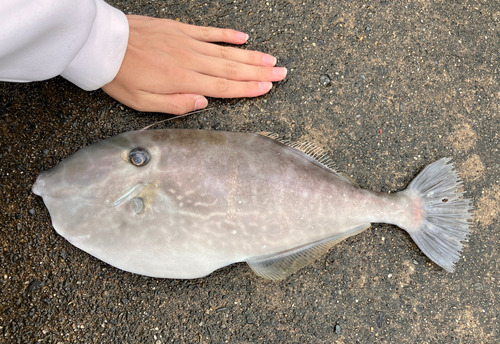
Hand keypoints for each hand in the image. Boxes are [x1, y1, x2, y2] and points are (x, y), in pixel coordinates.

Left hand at [102, 15, 286, 113]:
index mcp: (182, 80)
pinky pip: (208, 32)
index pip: (222, 86)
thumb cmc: (120, 76)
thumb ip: (175, 104)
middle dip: (258, 72)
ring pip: (225, 51)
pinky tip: (243, 37)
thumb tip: (203, 103)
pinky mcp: (179, 30)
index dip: (247, 88)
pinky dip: (227, 35)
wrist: (101, 44)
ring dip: (250, 56)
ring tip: (270, 60)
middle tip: (281, 73)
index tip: (267, 87)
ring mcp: (186, 43)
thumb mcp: (142, 102)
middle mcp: (190, 60)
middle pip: (231, 68)